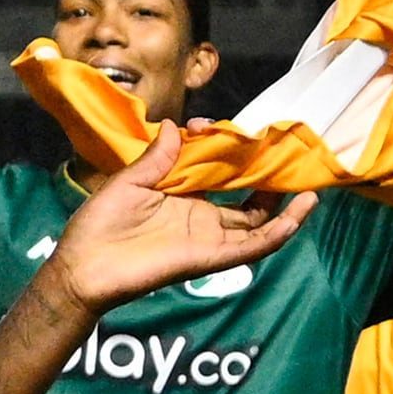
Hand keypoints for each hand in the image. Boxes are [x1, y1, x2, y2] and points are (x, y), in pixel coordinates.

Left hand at [42, 127, 316, 316]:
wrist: (81, 267)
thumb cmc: (98, 225)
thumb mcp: (128, 182)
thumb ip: (157, 157)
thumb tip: (175, 125)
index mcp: (183, 197)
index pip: (220, 172)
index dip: (229, 150)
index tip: (216, 127)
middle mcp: (201, 218)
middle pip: (249, 200)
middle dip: (272, 182)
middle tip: (291, 160)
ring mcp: (207, 239)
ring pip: (257, 226)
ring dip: (286, 211)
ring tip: (311, 191)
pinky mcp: (207, 258)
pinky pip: (248, 248)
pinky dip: (274, 235)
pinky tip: (294, 218)